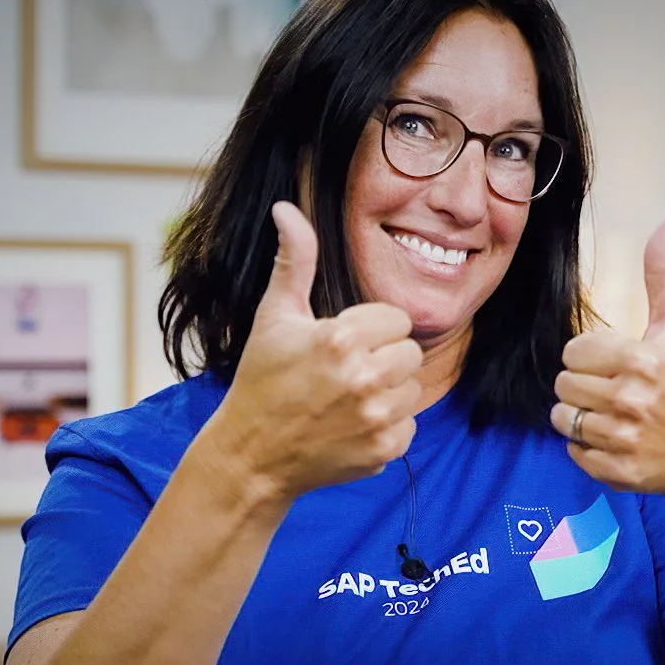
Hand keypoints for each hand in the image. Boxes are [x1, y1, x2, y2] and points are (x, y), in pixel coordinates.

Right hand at [210, 202, 423, 499]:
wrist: (251, 455)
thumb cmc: (261, 381)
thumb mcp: (274, 317)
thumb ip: (294, 261)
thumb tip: (286, 209)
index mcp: (340, 338)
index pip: (397, 319)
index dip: (371, 329)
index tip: (343, 343)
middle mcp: (363, 378)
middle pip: (410, 353)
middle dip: (384, 358)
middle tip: (346, 372)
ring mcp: (375, 419)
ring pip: (413, 390)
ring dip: (387, 393)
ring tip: (348, 398)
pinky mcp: (383, 451)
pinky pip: (408, 427)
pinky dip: (386, 428)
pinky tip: (351, 426)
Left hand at [550, 215, 664, 505]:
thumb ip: (663, 274)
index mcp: (643, 361)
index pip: (574, 351)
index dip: (588, 355)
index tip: (612, 362)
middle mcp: (632, 401)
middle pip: (564, 384)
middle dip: (581, 384)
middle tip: (610, 389)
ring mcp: (623, 439)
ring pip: (563, 418)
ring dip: (580, 416)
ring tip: (609, 413)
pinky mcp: (617, 472)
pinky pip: (573, 452)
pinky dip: (586, 448)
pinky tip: (613, 439)